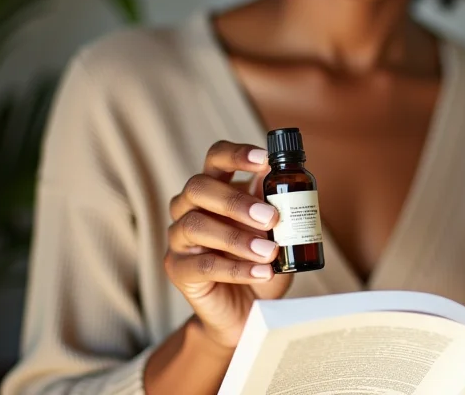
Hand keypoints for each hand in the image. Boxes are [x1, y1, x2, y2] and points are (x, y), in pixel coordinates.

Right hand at [164, 141, 291, 351]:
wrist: (248, 309)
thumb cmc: (262, 259)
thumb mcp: (276, 229)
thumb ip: (276, 204)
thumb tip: (286, 182)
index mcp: (215, 187)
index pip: (216, 157)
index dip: (236, 154)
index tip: (264, 159)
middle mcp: (189, 206)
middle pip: (198, 187)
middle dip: (236, 200)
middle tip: (271, 217)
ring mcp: (180, 238)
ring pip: (196, 224)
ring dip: (237, 238)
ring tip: (270, 251)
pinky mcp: (178, 269)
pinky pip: (203, 264)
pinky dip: (236, 269)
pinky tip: (262, 272)